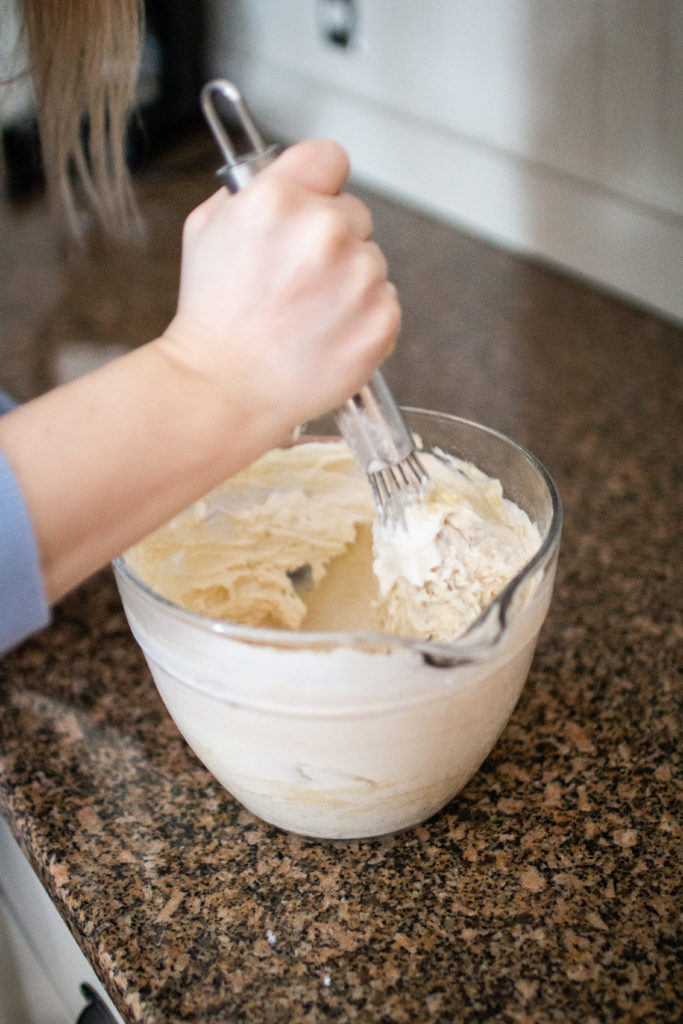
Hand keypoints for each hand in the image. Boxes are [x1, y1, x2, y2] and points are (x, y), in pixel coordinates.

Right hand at [158, 139, 400, 441]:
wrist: (224, 389)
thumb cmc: (212, 318)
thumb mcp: (207, 229)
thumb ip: (251, 191)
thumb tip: (284, 175)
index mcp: (279, 199)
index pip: (330, 157)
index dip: (319, 184)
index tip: (311, 205)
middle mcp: (324, 231)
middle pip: (354, 214)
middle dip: (332, 241)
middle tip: (297, 281)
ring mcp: (358, 278)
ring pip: (371, 261)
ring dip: (349, 283)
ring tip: (307, 316)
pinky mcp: (381, 320)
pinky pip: (386, 303)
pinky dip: (363, 319)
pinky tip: (327, 336)